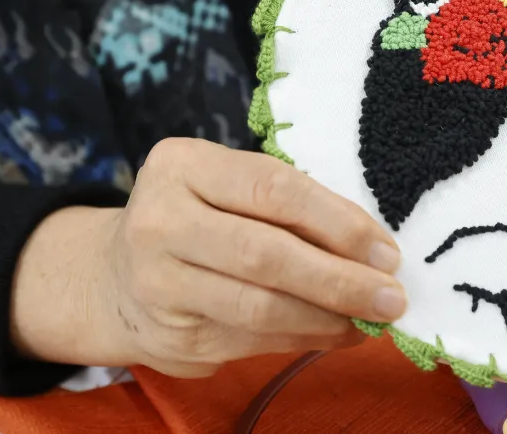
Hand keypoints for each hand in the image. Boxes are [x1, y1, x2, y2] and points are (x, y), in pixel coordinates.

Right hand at [11, 139, 405, 377]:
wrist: (114, 274)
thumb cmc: (200, 216)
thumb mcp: (230, 185)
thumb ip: (289, 203)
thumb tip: (374, 247)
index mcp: (183, 165)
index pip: (273, 189)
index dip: (337, 223)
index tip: (386, 250)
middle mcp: (160, 221)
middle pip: (265, 254)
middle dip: (340, 280)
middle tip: (392, 297)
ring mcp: (159, 284)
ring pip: (260, 307)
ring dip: (329, 317)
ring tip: (374, 320)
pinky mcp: (171, 336)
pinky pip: (253, 341)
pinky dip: (306, 338)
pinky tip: (340, 332)